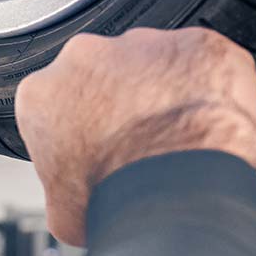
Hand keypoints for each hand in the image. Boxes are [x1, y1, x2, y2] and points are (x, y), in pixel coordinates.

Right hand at [16, 28, 255, 245]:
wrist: (176, 195)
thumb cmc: (116, 200)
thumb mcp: (62, 211)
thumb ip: (64, 185)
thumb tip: (78, 199)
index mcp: (43, 94)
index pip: (58, 105)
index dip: (81, 129)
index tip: (99, 148)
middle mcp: (86, 56)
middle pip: (105, 74)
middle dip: (122, 101)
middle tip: (144, 142)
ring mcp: (144, 45)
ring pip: (154, 63)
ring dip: (165, 92)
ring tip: (183, 137)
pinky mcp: (198, 44)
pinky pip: (204, 64)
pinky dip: (211, 89)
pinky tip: (213, 123)